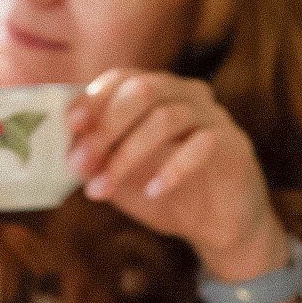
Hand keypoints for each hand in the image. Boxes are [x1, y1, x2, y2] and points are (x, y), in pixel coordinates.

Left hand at [66, 69, 290, 279]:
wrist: (216, 224)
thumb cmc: (163, 192)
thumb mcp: (121, 177)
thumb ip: (97, 161)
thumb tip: (69, 151)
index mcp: (156, 93)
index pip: (122, 78)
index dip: (94, 98)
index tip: (71, 125)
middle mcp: (185, 94)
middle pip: (142, 91)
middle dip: (105, 128)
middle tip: (80, 163)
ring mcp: (212, 116)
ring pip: (166, 118)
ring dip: (128, 155)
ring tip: (105, 188)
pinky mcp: (232, 144)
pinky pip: (202, 145)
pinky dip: (173, 168)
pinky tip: (155, 191)